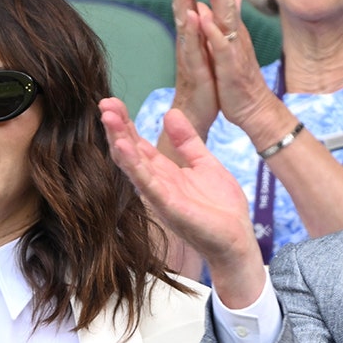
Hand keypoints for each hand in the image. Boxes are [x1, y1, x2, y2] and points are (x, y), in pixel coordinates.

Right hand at [100, 97, 266, 305]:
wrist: (238, 240)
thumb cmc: (222, 209)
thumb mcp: (205, 163)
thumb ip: (187, 140)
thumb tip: (170, 112)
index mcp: (165, 173)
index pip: (138, 144)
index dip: (125, 123)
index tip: (112, 102)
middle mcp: (157, 184)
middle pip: (130, 151)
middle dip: (116, 127)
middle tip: (104, 102)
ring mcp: (160, 196)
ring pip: (133, 165)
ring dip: (119, 141)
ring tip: (107, 117)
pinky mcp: (169, 206)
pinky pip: (147, 183)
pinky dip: (134, 165)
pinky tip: (123, 146)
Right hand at [168, 0, 220, 138]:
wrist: (197, 116)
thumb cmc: (204, 85)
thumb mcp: (210, 54)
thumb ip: (209, 30)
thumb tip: (213, 8)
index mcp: (193, 39)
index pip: (188, 5)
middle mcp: (188, 44)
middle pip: (182, 9)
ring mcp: (190, 57)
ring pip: (184, 24)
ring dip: (182, 0)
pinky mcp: (196, 72)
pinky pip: (193, 49)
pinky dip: (192, 32)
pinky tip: (191, 15)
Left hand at [194, 0, 285, 138]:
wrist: (254, 110)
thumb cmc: (239, 82)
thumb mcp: (231, 51)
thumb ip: (226, 27)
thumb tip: (220, 7)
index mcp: (231, 34)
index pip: (222, 3)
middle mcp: (234, 38)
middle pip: (225, 5)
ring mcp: (233, 52)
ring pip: (226, 20)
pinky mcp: (230, 68)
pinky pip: (221, 47)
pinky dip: (213, 32)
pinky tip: (204, 19)